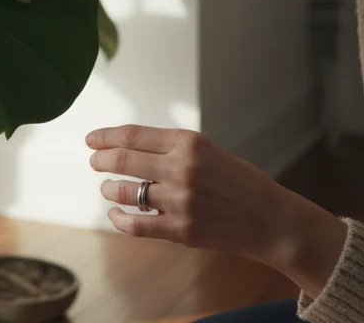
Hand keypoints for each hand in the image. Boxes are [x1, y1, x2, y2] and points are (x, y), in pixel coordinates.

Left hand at [86, 124, 346, 294]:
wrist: (272, 220)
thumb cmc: (240, 184)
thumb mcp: (209, 152)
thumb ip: (173, 149)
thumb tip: (130, 147)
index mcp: (189, 143)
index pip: (132, 134)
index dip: (105, 136)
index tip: (91, 139)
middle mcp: (181, 168)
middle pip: (123, 159)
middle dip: (101, 160)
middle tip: (95, 161)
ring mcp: (180, 200)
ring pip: (124, 191)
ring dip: (109, 188)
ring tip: (108, 188)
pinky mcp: (181, 229)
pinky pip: (135, 223)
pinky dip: (119, 217)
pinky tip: (116, 213)